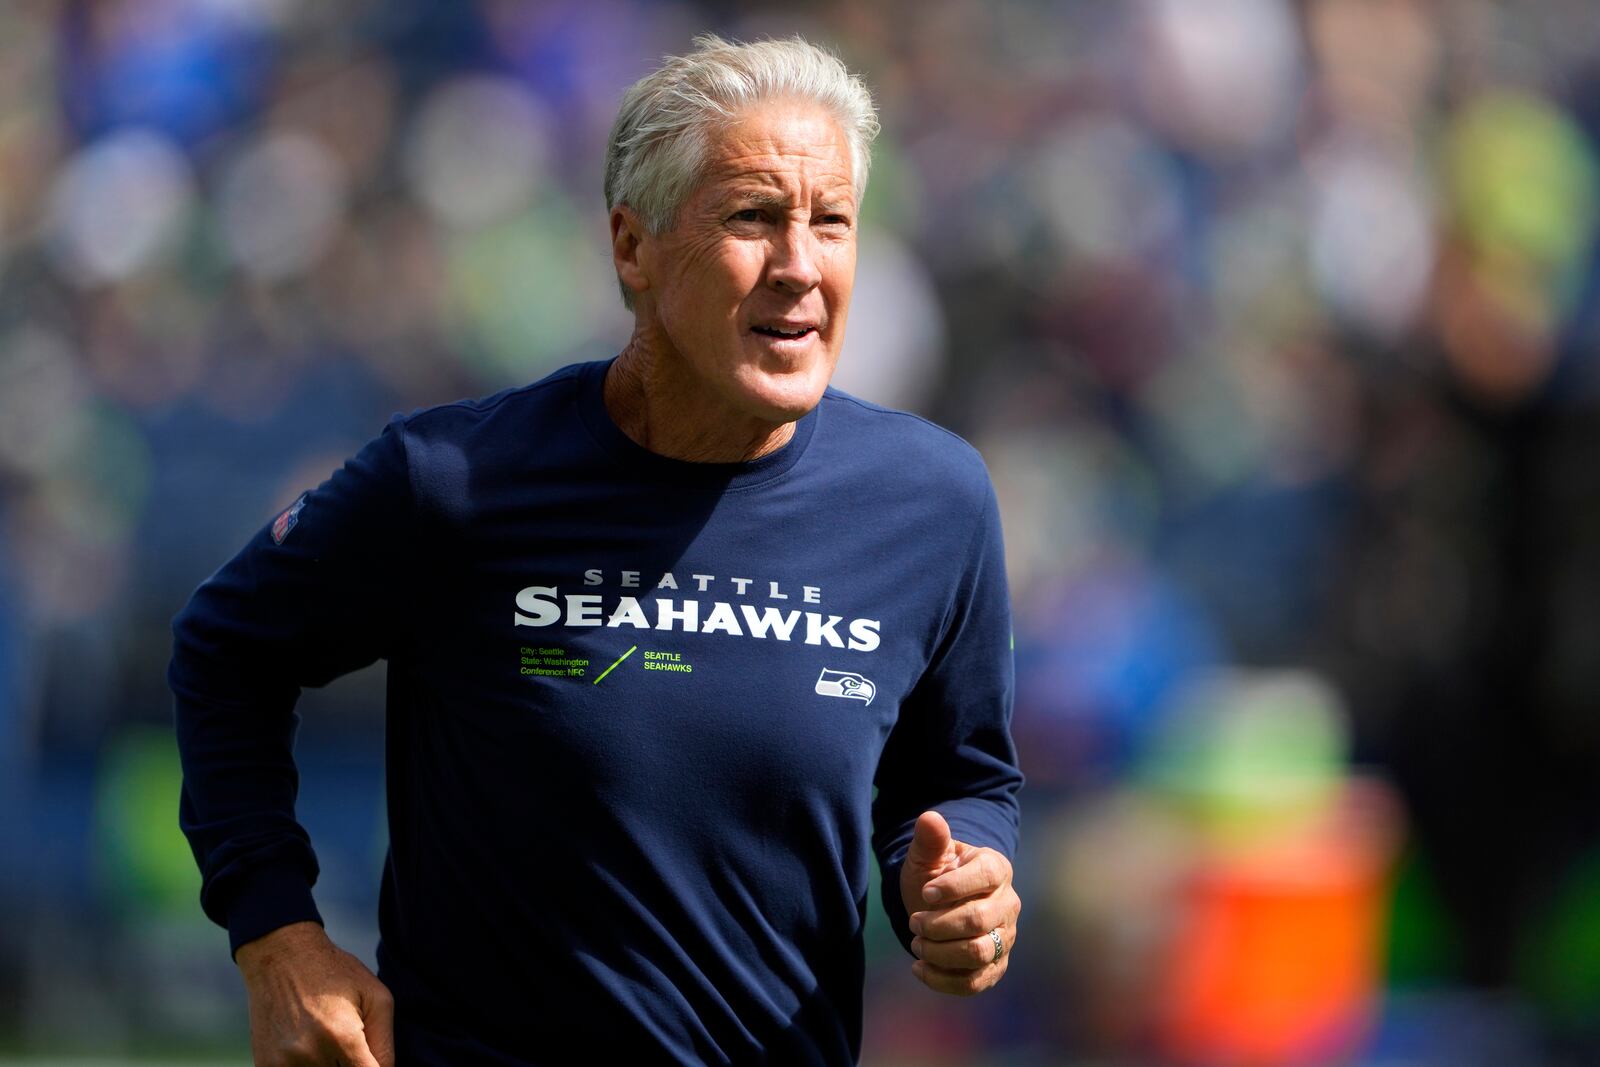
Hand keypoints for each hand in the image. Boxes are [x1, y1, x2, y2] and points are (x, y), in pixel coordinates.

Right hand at [235, 921, 394, 1065]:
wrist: (281, 957)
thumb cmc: (335, 973)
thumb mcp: (376, 997)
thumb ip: (384, 1044)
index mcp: (342, 1038)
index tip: (372, 1059)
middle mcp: (310, 1055)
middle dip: (352, 1066)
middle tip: (350, 1046)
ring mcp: (283, 1063)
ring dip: (330, 1066)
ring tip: (329, 1042)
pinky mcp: (265, 1065)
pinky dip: (308, 1065)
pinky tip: (309, 1047)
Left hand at [898, 810, 1019, 995]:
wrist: (938, 906)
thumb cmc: (934, 876)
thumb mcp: (928, 856)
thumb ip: (930, 839)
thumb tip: (929, 818)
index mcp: (996, 868)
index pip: (984, 876)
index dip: (952, 887)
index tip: (924, 892)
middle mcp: (1007, 904)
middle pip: (979, 920)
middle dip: (938, 924)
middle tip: (913, 922)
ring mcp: (1005, 937)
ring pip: (978, 954)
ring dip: (940, 952)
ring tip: (916, 943)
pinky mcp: (995, 965)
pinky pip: (975, 982)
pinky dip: (943, 979)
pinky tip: (919, 967)